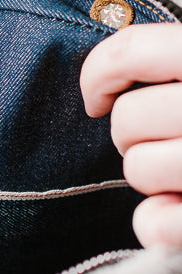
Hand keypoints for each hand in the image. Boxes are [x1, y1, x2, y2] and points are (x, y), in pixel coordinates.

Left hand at [80, 24, 181, 246]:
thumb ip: (175, 60)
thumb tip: (103, 94)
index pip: (136, 50)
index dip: (100, 74)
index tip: (100, 97)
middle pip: (129, 117)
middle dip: (131, 133)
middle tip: (162, 138)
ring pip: (139, 168)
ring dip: (149, 174)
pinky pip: (158, 223)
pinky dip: (157, 223)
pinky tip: (178, 211)